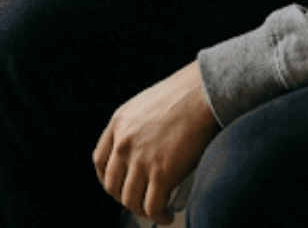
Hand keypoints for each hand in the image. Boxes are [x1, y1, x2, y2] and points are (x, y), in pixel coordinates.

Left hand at [94, 62, 219, 224]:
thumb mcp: (149, 102)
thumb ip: (139, 125)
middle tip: (139, 201)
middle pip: (113, 185)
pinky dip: (158, 216)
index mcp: (119, 123)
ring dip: (142, 211)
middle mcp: (124, 143)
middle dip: (125, 198)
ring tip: (157, 212)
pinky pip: (152, 206)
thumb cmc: (187, 92)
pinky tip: (167, 215)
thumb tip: (148, 148)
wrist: (206, 91)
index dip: (108, 179)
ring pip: (130, 200)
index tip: (119, 185)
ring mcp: (141, 159)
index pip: (100, 161)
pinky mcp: (162, 173)